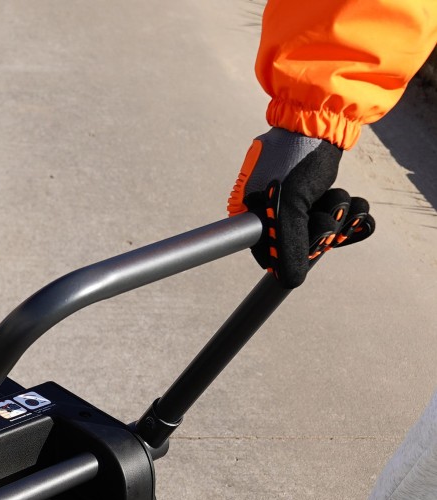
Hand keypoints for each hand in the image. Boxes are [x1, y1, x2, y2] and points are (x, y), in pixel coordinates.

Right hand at [228, 127, 373, 287]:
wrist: (326, 113)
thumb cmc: (299, 154)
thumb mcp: (291, 205)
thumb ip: (289, 247)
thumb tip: (289, 282)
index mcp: (249, 214)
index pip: (269, 255)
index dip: (294, 251)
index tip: (311, 234)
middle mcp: (269, 211)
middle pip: (300, 244)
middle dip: (323, 228)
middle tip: (327, 205)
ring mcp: (295, 203)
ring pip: (324, 231)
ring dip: (341, 217)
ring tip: (339, 194)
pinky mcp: (319, 195)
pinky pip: (340, 221)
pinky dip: (352, 214)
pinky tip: (354, 205)